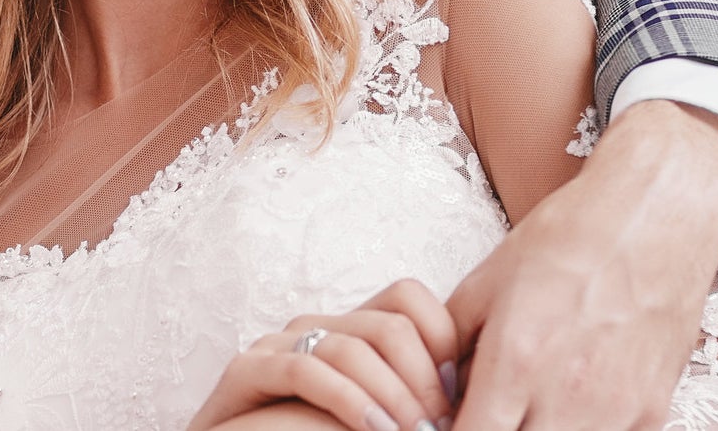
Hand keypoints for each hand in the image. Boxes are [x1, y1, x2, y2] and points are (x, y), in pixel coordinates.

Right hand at [188, 279, 460, 430]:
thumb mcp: (376, 414)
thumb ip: (412, 398)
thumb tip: (472, 400)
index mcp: (349, 329)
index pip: (409, 298)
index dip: (444, 340)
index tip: (460, 395)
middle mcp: (315, 326)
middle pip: (390, 326)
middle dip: (426, 383)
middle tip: (442, 426)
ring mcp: (276, 345)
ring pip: (351, 348)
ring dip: (395, 399)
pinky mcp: (245, 372)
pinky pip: (304, 371)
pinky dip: (349, 402)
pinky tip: (375, 430)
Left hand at [446, 99, 717, 429]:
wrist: (653, 218)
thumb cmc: (566, 240)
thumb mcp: (486, 282)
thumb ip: (451, 345)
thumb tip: (434, 392)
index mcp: (516, 360)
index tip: (443, 421)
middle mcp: (568, 396)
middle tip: (486, 411)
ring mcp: (617, 411)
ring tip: (525, 407)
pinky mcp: (652, 414)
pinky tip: (567, 405)